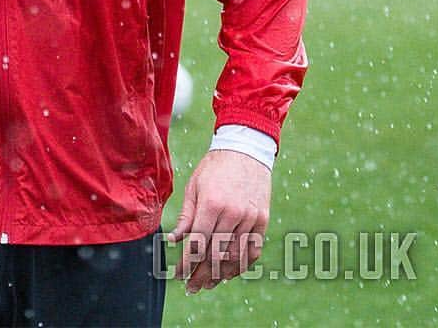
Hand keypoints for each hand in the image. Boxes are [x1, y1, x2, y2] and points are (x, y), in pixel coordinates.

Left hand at [167, 149, 270, 293]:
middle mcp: (232, 213)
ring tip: (208, 284)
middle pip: (215, 254)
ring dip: (220, 274)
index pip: (198, 242)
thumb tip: (174, 239)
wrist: (245, 150)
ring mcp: (250, 218)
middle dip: (201, 274)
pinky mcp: (262, 220)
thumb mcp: (194, 186)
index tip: (178, 274)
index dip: (187, 262)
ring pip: (235, 256)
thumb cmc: (214, 167)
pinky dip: (241, 265)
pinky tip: (229, 273)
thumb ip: (187, 215)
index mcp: (211, 203)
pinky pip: (253, 250)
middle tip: (191, 287)